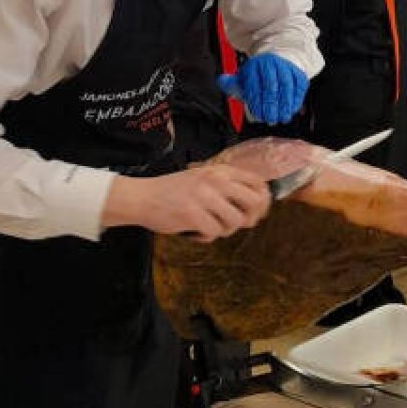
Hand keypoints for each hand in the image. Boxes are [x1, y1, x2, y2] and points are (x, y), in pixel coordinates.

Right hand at [103, 165, 270, 242]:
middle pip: (254, 203)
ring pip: (235, 222)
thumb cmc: (173, 191)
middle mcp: (215, 180)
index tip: (255, 213)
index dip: (263, 201)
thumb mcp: (203, 178)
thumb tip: (256, 206)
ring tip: (209, 226)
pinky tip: (195, 231)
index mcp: (220, 170)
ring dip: (224, 230)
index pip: (258, 183)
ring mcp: (204, 197)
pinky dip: (206, 237)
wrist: (142, 197)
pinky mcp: (192, 214)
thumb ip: (227, 186)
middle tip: (235, 224)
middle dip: (249, 219)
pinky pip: (214, 232)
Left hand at [216, 53, 307, 124]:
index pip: (255, 86)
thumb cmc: (260, 74)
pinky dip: (295, 101)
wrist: (279, 60)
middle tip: (270, 119)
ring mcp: (287, 68)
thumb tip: (221, 81)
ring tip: (281, 117)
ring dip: (284, 106)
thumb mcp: (244, 77)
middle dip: (271, 106)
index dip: (257, 103)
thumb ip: (231, 83)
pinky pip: (298, 88)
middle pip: (271, 88)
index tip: (258, 114)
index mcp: (255, 65)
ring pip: (287, 88)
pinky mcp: (299, 74)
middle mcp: (271, 64)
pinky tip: (291, 110)